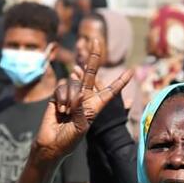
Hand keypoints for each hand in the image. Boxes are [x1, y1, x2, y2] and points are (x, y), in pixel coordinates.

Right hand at [34, 38, 132, 162]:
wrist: (51, 143)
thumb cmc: (70, 139)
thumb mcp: (81, 127)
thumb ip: (81, 110)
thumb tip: (79, 94)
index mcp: (96, 106)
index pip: (110, 91)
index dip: (120, 82)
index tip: (131, 72)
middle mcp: (84, 97)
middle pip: (91, 73)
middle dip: (93, 56)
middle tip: (96, 39)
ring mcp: (71, 94)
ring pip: (73, 83)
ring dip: (69, 97)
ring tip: (66, 112)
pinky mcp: (58, 95)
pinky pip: (61, 87)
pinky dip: (61, 98)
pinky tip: (60, 109)